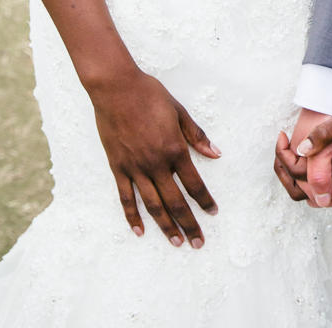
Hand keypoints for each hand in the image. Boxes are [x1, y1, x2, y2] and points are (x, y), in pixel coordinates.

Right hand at [86, 68, 220, 247]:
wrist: (116, 89)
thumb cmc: (150, 96)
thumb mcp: (180, 112)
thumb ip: (197, 136)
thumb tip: (216, 154)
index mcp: (174, 149)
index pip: (194, 183)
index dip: (204, 200)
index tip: (213, 213)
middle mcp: (155, 163)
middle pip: (175, 201)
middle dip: (188, 223)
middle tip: (198, 242)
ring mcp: (134, 167)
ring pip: (152, 204)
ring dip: (164, 226)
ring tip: (175, 242)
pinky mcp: (117, 167)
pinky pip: (126, 197)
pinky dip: (133, 216)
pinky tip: (140, 231)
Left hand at [276, 91, 331, 206]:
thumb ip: (324, 135)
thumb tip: (301, 150)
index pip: (302, 175)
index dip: (285, 158)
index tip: (282, 135)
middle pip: (305, 188)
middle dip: (286, 170)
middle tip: (281, 145)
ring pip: (314, 187)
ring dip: (297, 175)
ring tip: (288, 153)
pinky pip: (325, 180)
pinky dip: (310, 174)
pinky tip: (306, 157)